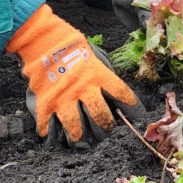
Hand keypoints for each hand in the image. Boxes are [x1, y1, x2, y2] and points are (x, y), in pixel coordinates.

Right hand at [7, 5, 143, 145]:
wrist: (44, 42)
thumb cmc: (77, 53)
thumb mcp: (98, 60)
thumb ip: (108, 79)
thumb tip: (120, 102)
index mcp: (99, 75)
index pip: (122, 95)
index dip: (133, 108)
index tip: (138, 117)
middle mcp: (82, 88)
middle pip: (101, 117)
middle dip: (106, 128)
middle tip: (106, 129)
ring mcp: (62, 98)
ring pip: (76, 128)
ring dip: (82, 137)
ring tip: (82, 139)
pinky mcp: (44, 105)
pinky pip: (50, 129)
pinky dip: (54, 137)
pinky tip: (57, 136)